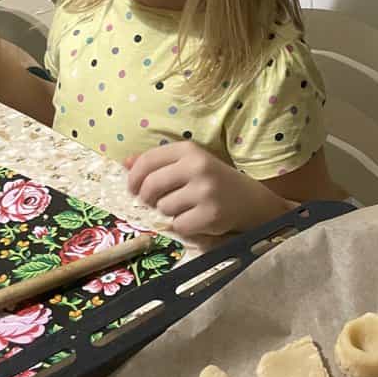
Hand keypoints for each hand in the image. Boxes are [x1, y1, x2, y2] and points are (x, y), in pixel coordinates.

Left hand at [126, 142, 291, 235]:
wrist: (252, 201)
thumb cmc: (215, 181)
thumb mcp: (190, 163)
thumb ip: (159, 162)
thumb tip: (125, 163)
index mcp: (190, 149)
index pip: (148, 161)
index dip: (134, 177)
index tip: (133, 189)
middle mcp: (197, 166)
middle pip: (151, 186)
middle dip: (147, 198)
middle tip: (155, 203)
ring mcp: (205, 191)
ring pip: (164, 208)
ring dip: (170, 213)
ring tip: (187, 207)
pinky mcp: (211, 214)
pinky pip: (179, 226)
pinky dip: (184, 226)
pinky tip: (198, 219)